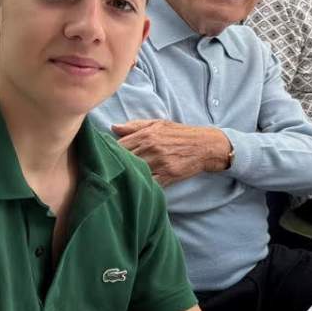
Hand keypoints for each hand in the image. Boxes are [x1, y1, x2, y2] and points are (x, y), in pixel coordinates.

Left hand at [112, 119, 229, 185]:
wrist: (206, 145)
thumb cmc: (181, 134)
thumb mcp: (159, 124)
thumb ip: (135, 126)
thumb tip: (113, 127)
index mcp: (147, 134)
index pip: (118, 145)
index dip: (109, 153)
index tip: (105, 158)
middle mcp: (151, 148)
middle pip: (123, 160)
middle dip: (116, 166)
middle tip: (108, 172)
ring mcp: (160, 162)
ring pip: (134, 172)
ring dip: (126, 177)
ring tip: (118, 181)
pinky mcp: (168, 175)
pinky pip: (149, 183)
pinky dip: (142, 185)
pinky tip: (136, 186)